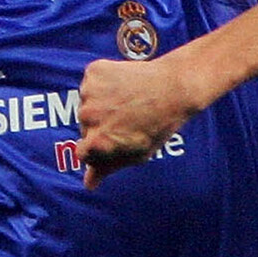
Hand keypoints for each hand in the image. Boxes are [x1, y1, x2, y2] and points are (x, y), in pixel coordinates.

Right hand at [78, 56, 200, 183]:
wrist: (174, 88)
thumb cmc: (159, 125)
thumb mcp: (136, 154)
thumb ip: (108, 168)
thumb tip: (89, 183)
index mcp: (96, 142)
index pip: (83, 152)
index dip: (100, 147)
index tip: (115, 139)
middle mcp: (87, 118)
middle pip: (85, 126)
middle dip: (101, 125)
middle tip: (127, 118)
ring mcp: (89, 93)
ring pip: (88, 103)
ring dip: (101, 103)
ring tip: (128, 101)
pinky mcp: (94, 72)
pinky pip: (92, 81)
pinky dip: (103, 83)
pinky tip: (124, 86)